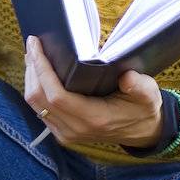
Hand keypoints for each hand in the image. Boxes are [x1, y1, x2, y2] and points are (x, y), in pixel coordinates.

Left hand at [24, 35, 163, 148]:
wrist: (142, 132)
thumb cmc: (143, 108)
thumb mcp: (149, 95)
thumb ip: (140, 86)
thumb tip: (127, 77)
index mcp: (94, 118)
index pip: (56, 95)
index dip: (41, 70)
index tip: (35, 45)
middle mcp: (75, 129)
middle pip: (39, 99)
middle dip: (32, 69)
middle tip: (32, 45)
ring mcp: (66, 133)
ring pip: (36, 106)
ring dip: (31, 79)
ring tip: (32, 55)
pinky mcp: (63, 132)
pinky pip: (40, 111)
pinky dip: (36, 90)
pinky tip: (39, 73)